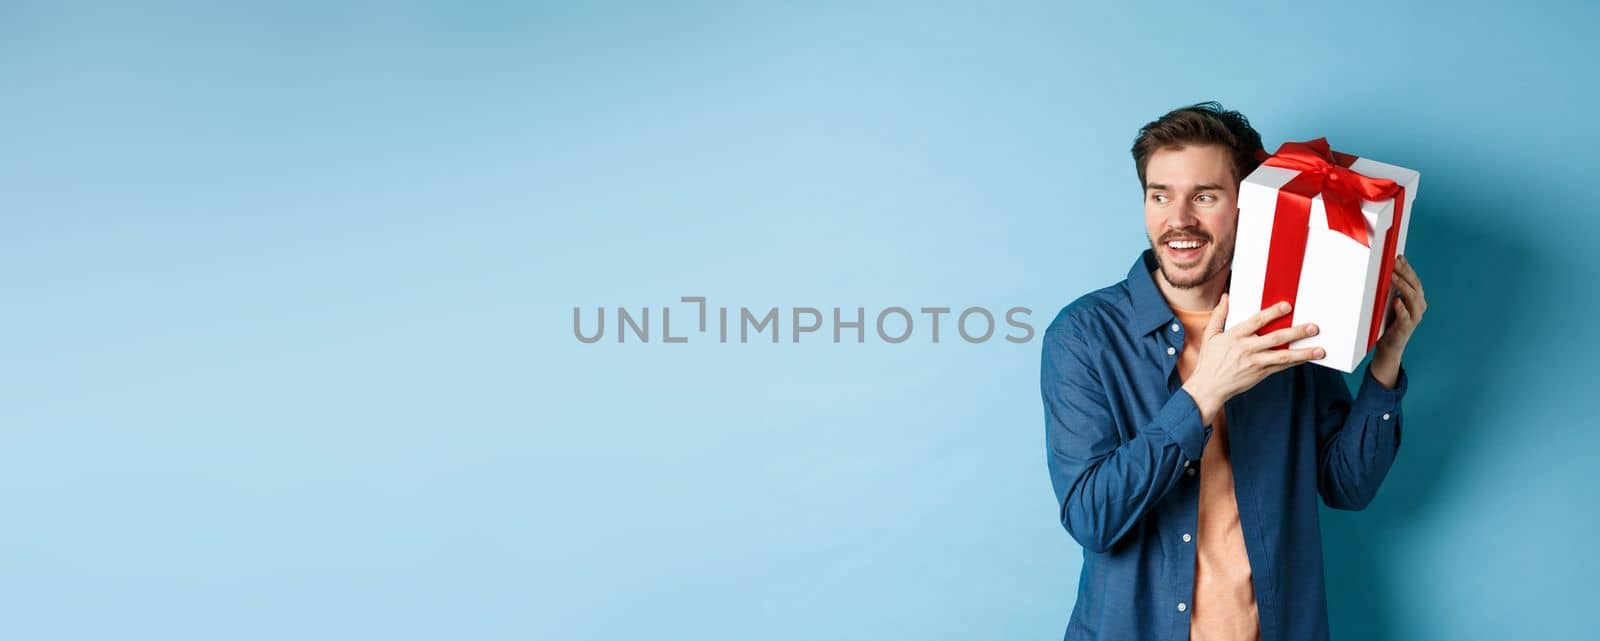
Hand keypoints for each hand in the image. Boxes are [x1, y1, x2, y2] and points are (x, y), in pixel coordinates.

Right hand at [1181, 294, 1324, 425]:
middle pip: (1276, 338)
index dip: (1273, 313)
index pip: (1257, 321)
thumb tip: (1226, 297)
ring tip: (1319, 349)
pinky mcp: (1260, 374)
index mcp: (1235, 336)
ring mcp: (1255, 363)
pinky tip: (1307, 358)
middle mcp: (1247, 349)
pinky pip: (1281, 367)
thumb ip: (1219, 315)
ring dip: (1303, 353)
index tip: (1288, 306)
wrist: (1209, 387)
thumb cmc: (1210, 360)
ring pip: (1283, 356)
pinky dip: (1295, 362)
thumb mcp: (1210, 335)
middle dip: (1296, 332)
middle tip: (1313, 328)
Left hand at [1375, 255, 1426, 356]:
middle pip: (1415, 286)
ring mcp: (1414, 317)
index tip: (1398, 256)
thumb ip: (1392, 289)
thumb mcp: (1391, 301)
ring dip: (1402, 285)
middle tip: (1394, 263)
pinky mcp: (1406, 327)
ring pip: (1412, 298)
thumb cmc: (1389, 321)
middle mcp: (1419, 306)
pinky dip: (1401, 308)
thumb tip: (1385, 269)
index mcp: (1417, 298)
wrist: (1389, 345)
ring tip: (1392, 276)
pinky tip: (1396, 300)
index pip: (1414, 279)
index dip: (1407, 267)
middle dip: (1404, 272)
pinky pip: (1405, 316)